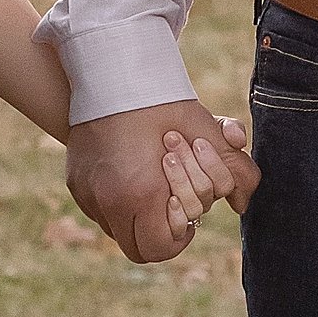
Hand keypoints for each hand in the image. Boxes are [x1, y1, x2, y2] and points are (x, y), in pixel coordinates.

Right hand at [68, 100, 259, 264]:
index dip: (178, 239)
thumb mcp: (206, 131)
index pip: (160, 247)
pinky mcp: (75, 183)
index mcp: (140, 192)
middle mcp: (107, 200)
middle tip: (173, 203)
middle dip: (161, 232)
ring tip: (152, 184)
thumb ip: (234, 170)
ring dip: (138, 218)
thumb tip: (242, 203)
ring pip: (117, 231)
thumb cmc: (161, 100)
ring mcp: (87, 194)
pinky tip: (131, 172)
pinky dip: (118, 203)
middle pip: (138, 248)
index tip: (187, 217)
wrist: (109, 69)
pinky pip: (99, 210)